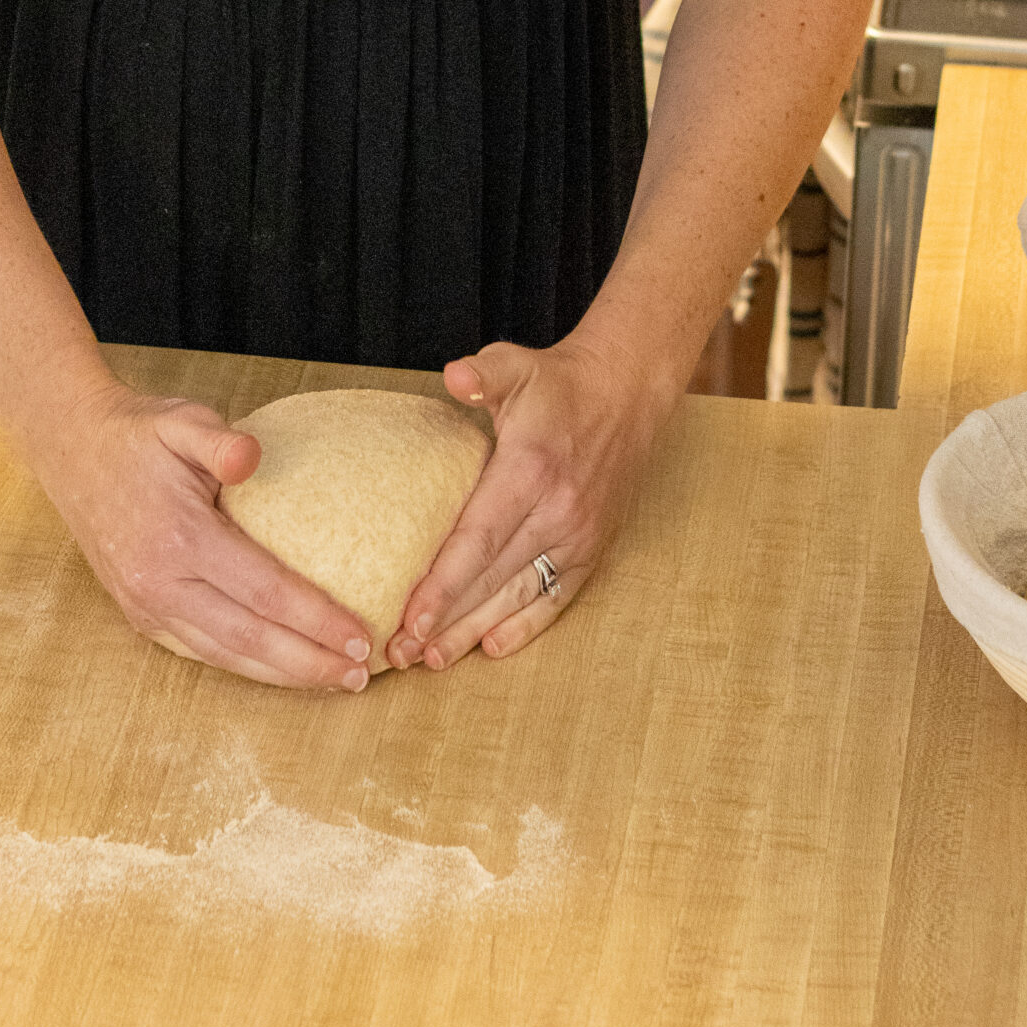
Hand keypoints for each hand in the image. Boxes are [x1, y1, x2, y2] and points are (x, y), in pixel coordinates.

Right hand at [31, 379, 376, 689]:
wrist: (73, 450)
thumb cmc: (139, 433)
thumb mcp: (182, 420)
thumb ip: (219, 441)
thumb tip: (252, 455)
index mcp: (179, 538)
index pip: (264, 592)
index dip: (317, 619)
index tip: (362, 634)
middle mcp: (159, 583)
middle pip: (249, 638)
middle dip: (309, 662)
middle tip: (361, 674)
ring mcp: (146, 605)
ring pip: (224, 655)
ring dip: (282, 675)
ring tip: (333, 680)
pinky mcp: (140, 613)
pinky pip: (201, 649)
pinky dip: (246, 664)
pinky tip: (281, 667)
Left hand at [384, 333, 661, 672]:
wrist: (626, 394)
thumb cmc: (558, 384)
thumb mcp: (517, 365)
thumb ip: (483, 374)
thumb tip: (453, 376)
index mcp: (531, 470)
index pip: (479, 539)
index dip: (443, 585)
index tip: (409, 620)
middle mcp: (558, 511)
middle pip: (493, 579)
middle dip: (445, 621)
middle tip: (400, 653)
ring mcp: (579, 535)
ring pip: (520, 596)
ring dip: (475, 631)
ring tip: (433, 660)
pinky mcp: (594, 548)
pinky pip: (555, 597)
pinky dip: (525, 626)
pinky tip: (491, 647)